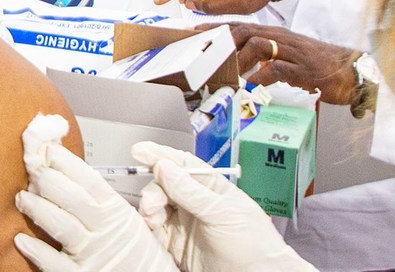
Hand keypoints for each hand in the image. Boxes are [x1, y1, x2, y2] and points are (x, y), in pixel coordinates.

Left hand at [14, 116, 176, 271]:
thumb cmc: (135, 252)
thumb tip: (65, 170)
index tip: (47, 148)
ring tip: (22, 198)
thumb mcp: (125, 219)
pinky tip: (21, 239)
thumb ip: (100, 199)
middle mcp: (105, 231)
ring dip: (38, 208)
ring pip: (62, 226)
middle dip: (48, 179)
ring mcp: (93, 254)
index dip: (66, 162)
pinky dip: (37, 250)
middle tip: (31, 168)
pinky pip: (55, 263)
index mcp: (117, 212)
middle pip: (74, 198)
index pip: (90, 180)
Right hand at [132, 142, 314, 271]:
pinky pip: (154, 230)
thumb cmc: (254, 244)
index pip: (183, 164)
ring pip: (157, 206)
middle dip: (154, 190)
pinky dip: (147, 227)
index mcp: (211, 188)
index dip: (161, 155)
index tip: (140, 151)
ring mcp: (185, 223)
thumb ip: (191, 191)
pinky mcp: (176, 244)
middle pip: (164, 185)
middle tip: (152, 203)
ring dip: (150, 208)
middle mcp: (196, 203)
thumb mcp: (223, 213)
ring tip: (153, 218)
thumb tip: (166, 168)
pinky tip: (151, 227)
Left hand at [212, 22, 358, 105]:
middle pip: (245, 31)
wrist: (351, 70)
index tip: (196, 33)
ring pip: (258, 45)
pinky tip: (252, 85)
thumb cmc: (317, 65)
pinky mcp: (302, 68)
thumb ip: (266, 58)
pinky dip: (260, 77)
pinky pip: (277, 68)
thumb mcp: (288, 57)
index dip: (217, 28)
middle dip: (221, 41)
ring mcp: (292, 52)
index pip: (241, 26)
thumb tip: (242, 68)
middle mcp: (281, 38)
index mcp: (276, 35)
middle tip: (204, 53)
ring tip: (227, 73)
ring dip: (239, 59)